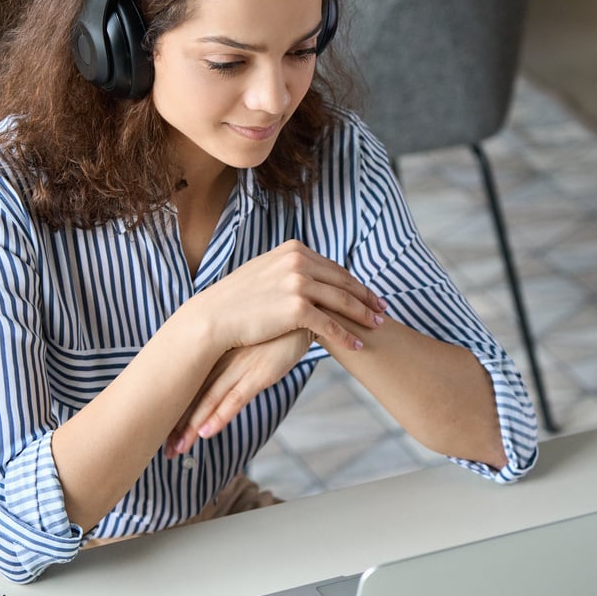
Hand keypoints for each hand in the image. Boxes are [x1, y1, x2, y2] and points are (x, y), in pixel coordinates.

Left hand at [165, 329, 312, 456]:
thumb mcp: (245, 343)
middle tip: (166, 451)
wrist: (303, 316)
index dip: (174, 410)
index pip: (188, 385)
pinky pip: (235, 398)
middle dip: (178, 426)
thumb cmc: (273, 331)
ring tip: (178, 449)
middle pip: (193, 396)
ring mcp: (239, 366)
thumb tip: (216, 380)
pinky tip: (206, 433)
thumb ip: (228, 359)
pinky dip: (219, 417)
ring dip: (192, 428)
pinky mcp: (259, 373)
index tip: (164, 433)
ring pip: (209, 401)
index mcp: (215, 351)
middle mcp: (221, 359)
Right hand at [197, 240, 386, 355]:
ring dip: (363, 315)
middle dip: (365, 297)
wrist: (214, 318)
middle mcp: (299, 261)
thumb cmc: (236, 299)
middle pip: (343, 282)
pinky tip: (358, 345)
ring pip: (342, 302)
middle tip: (382, 309)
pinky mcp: (297, 308)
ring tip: (377, 326)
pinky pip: (330, 325)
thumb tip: (306, 269)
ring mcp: (299, 284)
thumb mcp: (264, 270)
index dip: (353, 282)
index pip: (333, 267)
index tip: (367, 294)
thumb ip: (287, 266)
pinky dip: (347, 336)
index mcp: (294, 249)